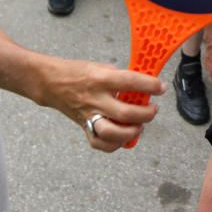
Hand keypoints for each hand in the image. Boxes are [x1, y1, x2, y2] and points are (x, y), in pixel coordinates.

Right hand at [43, 60, 165, 152]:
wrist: (51, 83)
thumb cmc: (78, 72)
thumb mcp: (101, 67)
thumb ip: (121, 78)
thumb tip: (143, 86)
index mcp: (101, 78)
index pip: (130, 82)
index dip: (150, 86)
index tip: (161, 88)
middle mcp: (95, 99)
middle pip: (125, 113)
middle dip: (146, 114)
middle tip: (153, 109)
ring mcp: (88, 116)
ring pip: (112, 133)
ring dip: (131, 132)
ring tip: (140, 125)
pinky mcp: (83, 127)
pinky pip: (100, 144)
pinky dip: (115, 144)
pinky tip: (124, 136)